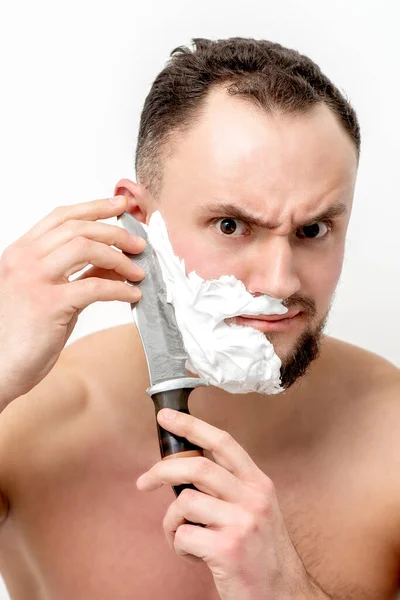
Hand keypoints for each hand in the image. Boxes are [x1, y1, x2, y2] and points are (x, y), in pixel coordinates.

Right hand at [0, 195, 144, 406]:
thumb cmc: (22, 334)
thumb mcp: (49, 294)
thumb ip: (77, 274)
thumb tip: (115, 263)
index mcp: (21, 253)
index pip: (61, 217)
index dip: (94, 207)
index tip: (121, 206)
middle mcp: (24, 260)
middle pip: (77, 228)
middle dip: (115, 232)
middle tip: (139, 244)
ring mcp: (34, 280)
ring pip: (85, 248)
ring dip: (119, 258)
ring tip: (138, 271)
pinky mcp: (48, 305)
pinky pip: (94, 287)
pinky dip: (119, 289)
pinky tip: (132, 295)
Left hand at [136, 409, 326, 599]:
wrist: (284, 596)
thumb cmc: (262, 553)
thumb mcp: (255, 509)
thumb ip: (229, 486)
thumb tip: (186, 466)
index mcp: (258, 484)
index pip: (223, 442)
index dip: (192, 425)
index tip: (166, 417)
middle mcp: (252, 498)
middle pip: (197, 465)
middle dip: (162, 470)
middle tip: (144, 481)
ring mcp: (241, 522)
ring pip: (184, 502)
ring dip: (172, 521)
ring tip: (184, 536)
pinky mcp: (227, 549)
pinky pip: (183, 535)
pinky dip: (179, 546)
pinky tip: (195, 554)